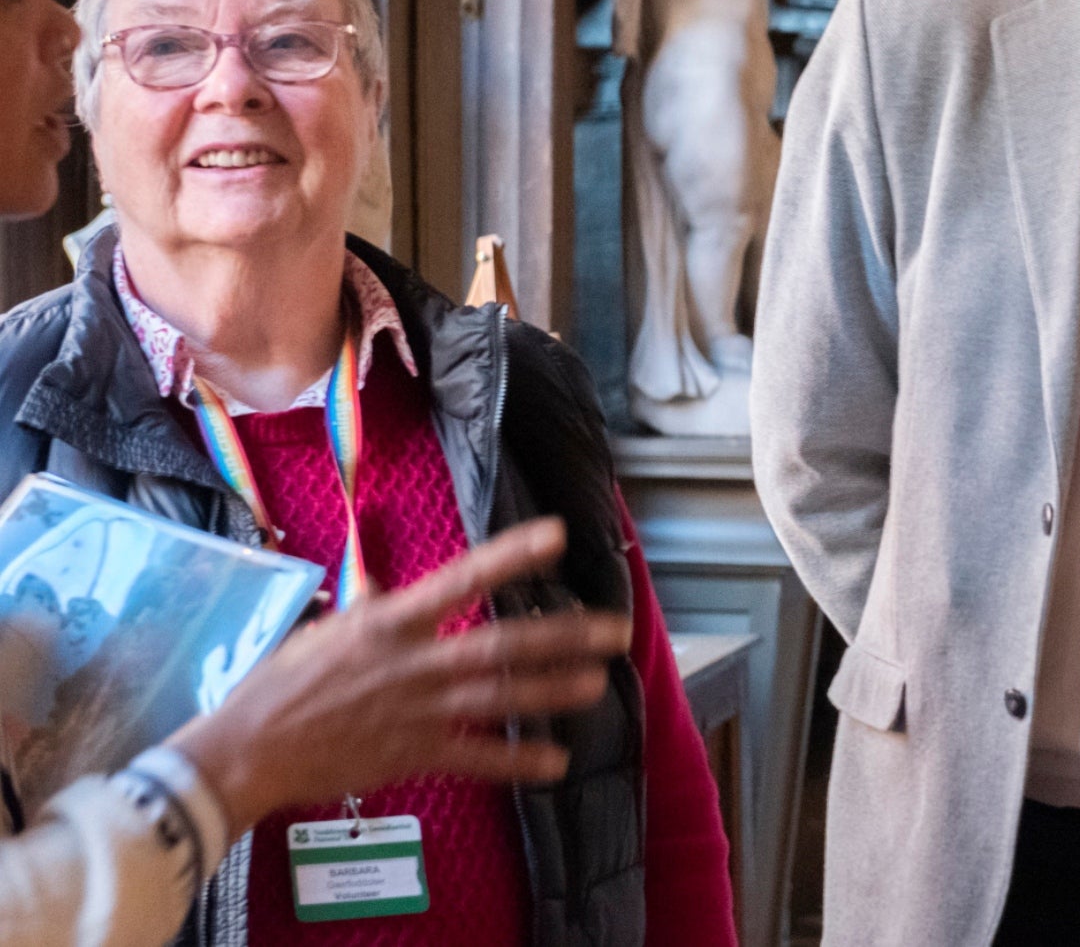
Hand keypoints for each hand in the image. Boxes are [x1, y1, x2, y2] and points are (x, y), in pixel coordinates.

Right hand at [166, 518, 630, 835]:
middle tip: (615, 630)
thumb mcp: (324, 630)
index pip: (462, 577)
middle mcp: (413, 661)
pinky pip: (477, 759)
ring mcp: (418, 709)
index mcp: (390, 622)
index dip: (510, 555)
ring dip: (553, 690)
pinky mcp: (414, 754)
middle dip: (563, 636)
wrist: (246, 751)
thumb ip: (365, 606)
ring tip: (598, 684)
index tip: (557, 535)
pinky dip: (517, 762)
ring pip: (500, 697)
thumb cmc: (280, 684)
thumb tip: (378, 580)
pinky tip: (556, 762)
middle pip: (502, 644)